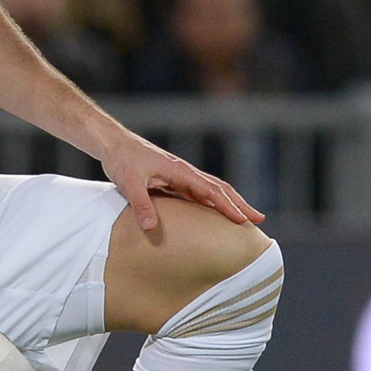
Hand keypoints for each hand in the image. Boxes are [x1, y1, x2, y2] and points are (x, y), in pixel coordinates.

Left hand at [99, 133, 262, 231]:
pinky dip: (212, 201)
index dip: (228, 206)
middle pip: (219, 189)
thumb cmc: (121, 160)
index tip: (243, 220)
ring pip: (211, 190)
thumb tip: (151, 228)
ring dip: (229, 202)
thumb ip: (141, 205)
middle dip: (239, 204)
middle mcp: (185, 172)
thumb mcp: (129, 183)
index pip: (211, 191)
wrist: (112, 143)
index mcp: (180, 171)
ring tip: (244, 217)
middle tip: (258, 219)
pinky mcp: (172, 178)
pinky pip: (198, 192)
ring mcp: (180, 175)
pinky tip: (216, 212)